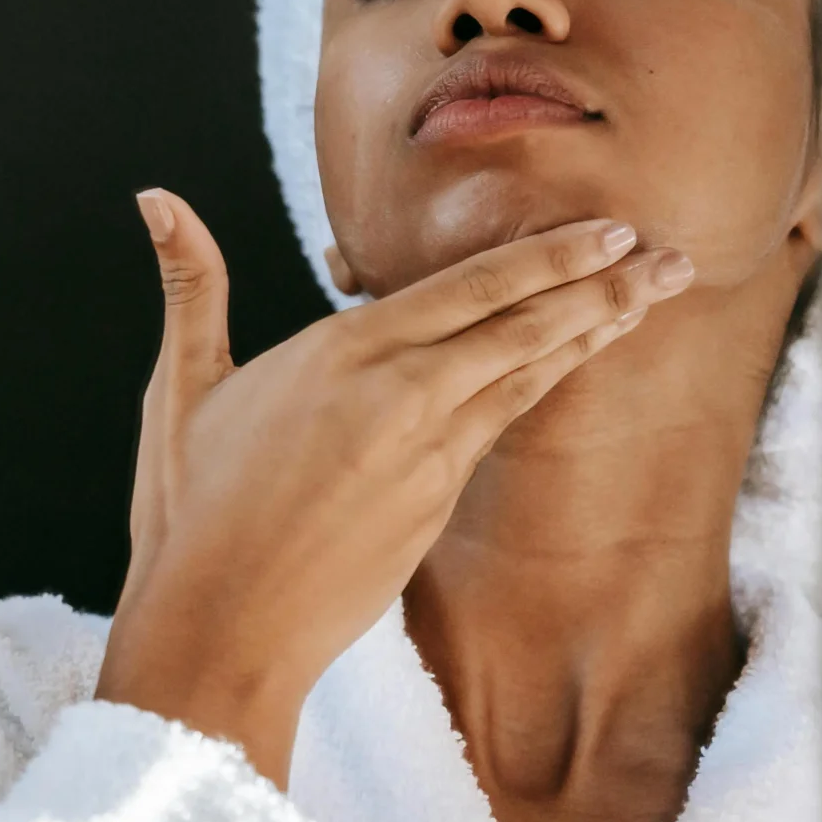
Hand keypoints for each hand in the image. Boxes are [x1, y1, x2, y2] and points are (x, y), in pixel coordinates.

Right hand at [94, 191, 693, 782]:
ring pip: (526, 378)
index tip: (610, 231)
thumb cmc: (189, 508)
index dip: (548, 258)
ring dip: (593, 334)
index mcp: (339, 354)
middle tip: (667, 255)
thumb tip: (154, 195)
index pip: (468, 288)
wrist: (222, 626)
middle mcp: (398, 395)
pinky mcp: (436, 504)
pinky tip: (566, 368)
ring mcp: (427, 455)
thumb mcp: (181, 385)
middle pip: (520, 326)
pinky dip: (542, 386)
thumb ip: (190, 282)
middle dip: (600, 287)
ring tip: (649, 300)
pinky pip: (497, 427)